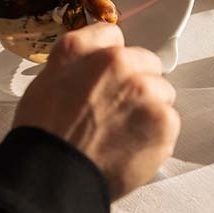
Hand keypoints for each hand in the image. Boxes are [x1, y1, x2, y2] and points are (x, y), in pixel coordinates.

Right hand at [12, 23, 179, 199]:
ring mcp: (145, 90)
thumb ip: (74, 60)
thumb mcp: (45, 81)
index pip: (112, 36)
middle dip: (136, 83)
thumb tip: (93, 57)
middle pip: (145, 63)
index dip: (109, 59)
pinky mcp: (163, 121)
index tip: (106, 74)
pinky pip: (169, 122)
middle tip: (115, 111)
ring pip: (161, 93)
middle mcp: (118, 63)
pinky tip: (130, 147)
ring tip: (122, 133)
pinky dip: (155, 136)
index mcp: (84, 50)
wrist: (54, 176)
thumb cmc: (44, 135)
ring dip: (148, 109)